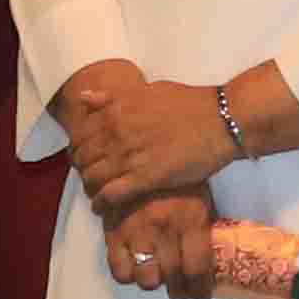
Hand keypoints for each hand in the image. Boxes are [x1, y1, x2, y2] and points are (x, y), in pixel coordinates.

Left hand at [56, 66, 238, 217]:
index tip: (82, 155)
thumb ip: (113, 98)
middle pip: (82, 158)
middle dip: (81, 168)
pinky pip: (111, 195)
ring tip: (95, 190)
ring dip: (90, 186)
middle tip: (89, 174)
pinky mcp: (145, 179)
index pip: (80, 134)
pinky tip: (101, 207)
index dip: (77, 148)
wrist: (221, 121)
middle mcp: (117, 134)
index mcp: (116, 111)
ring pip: (93, 177)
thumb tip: (85, 98)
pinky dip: (101, 203)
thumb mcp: (148, 91)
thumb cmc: (189, 103)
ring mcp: (130, 157)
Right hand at [101, 186, 218, 297]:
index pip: (197, 268)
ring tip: (159, 277)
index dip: (200, 290)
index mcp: (191, 219)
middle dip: (180, 292)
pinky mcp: (113, 232)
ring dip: (154, 283)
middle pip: (173, 278)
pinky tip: (136, 268)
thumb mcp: (201, 199)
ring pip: (145, 279)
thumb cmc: (178, 179)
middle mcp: (164, 229)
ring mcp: (136, 232)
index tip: (201, 297)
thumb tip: (207, 266)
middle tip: (182, 292)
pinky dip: (129, 275)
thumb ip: (201, 231)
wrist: (138, 155)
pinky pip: (119, 270)